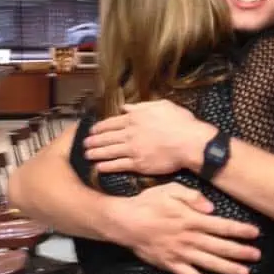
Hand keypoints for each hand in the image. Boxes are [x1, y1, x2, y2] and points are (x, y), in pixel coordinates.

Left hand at [84, 99, 211, 175]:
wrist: (189, 142)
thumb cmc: (180, 122)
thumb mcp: (161, 106)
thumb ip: (141, 106)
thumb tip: (127, 107)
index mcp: (135, 118)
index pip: (111, 122)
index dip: (100, 127)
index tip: (92, 129)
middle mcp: (130, 133)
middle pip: (106, 137)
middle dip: (93, 140)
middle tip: (84, 143)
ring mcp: (132, 149)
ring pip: (108, 151)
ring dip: (96, 153)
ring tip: (86, 155)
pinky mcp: (138, 164)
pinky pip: (118, 165)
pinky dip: (107, 166)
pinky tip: (99, 167)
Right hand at [109, 181, 259, 273]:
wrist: (125, 222)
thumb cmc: (148, 202)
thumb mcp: (170, 189)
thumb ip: (192, 196)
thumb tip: (212, 207)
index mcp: (191, 219)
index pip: (221, 226)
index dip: (240, 230)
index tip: (256, 233)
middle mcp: (189, 238)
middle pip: (220, 246)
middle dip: (240, 251)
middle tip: (257, 255)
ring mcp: (180, 253)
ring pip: (209, 263)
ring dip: (228, 268)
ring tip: (245, 273)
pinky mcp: (170, 264)